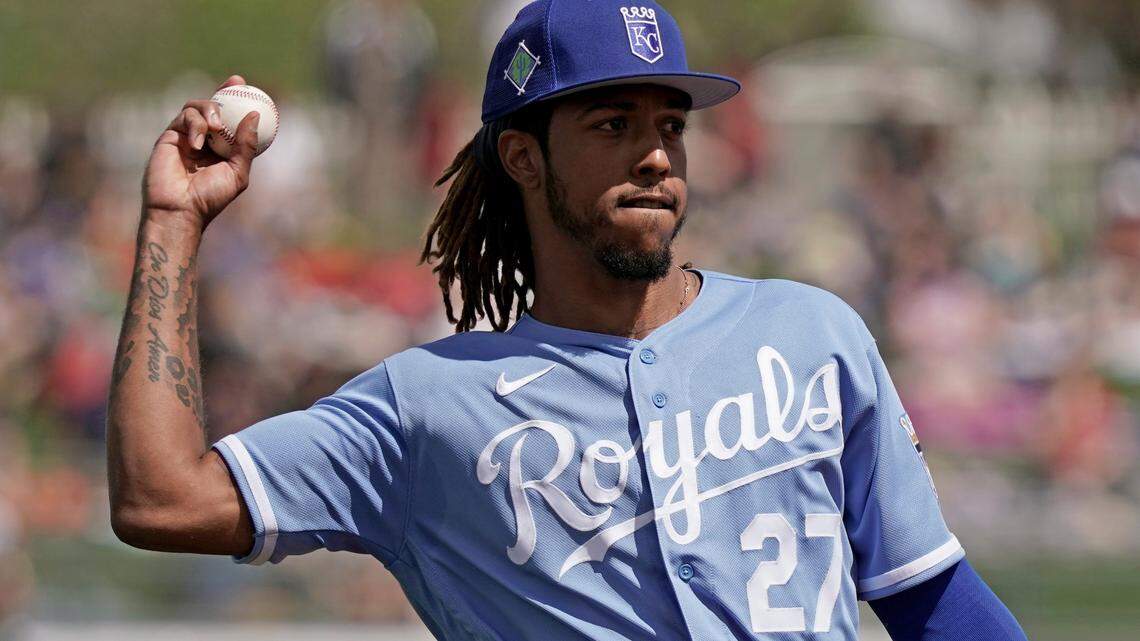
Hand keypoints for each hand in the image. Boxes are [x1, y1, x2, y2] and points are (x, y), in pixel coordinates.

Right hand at [142, 75, 259, 230]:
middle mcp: (203, 139)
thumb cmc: (210, 196)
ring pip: (196, 107)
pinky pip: (184, 118)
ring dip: (210, 111)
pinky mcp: (169, 136)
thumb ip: (246, 145)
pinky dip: (195, 126)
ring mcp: (185, 136)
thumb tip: (255, 115)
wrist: (181, 208)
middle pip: (213, 106)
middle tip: (236, 84)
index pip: (231, 119)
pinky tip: (199, 144)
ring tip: (218, 127)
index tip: (249, 88)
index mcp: (221, 148)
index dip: (239, 101)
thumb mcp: (237, 172)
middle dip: (224, 90)